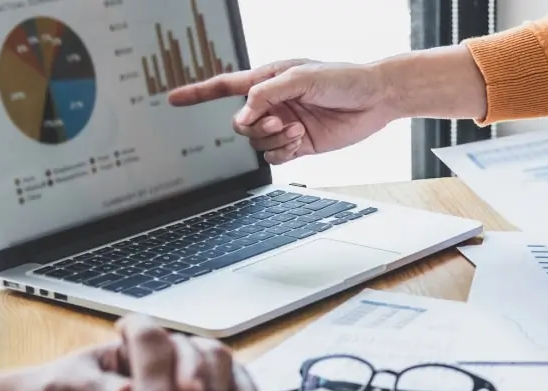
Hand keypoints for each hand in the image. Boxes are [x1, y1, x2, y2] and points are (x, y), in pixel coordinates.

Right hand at [169, 59, 394, 164]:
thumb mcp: (301, 77)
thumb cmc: (342, 78)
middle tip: (279, 119)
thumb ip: (267, 93)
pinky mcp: (299, 145)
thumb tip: (243, 115)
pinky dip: (281, 152)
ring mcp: (284, 125)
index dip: (197, 93)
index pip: (224, 87)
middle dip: (254, 125)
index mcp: (267, 80)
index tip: (173, 99)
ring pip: (256, 142)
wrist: (374, 100)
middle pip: (239, 123)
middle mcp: (273, 104)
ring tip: (296, 128)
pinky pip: (274, 157)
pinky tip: (298, 141)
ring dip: (272, 138)